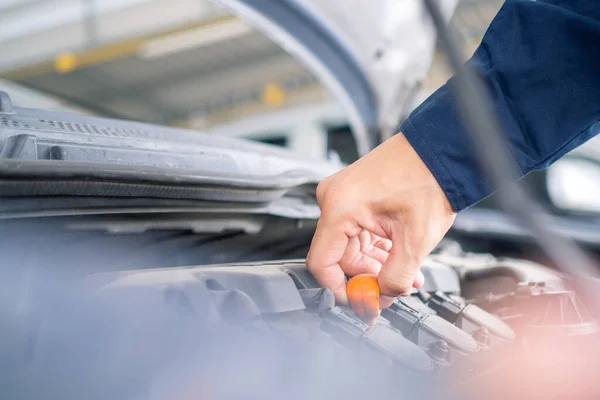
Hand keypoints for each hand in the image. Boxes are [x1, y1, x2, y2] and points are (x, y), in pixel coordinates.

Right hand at [306, 133, 455, 306]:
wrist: (442, 149)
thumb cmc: (429, 179)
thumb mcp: (415, 240)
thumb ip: (395, 279)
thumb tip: (381, 299)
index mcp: (339, 207)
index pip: (321, 263)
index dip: (341, 289)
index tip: (361, 302)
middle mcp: (334, 199)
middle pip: (339, 257)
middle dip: (368, 277)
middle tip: (394, 291)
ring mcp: (343, 195)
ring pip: (352, 246)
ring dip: (378, 264)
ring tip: (408, 275)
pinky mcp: (355, 196)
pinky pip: (359, 232)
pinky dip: (379, 247)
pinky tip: (402, 256)